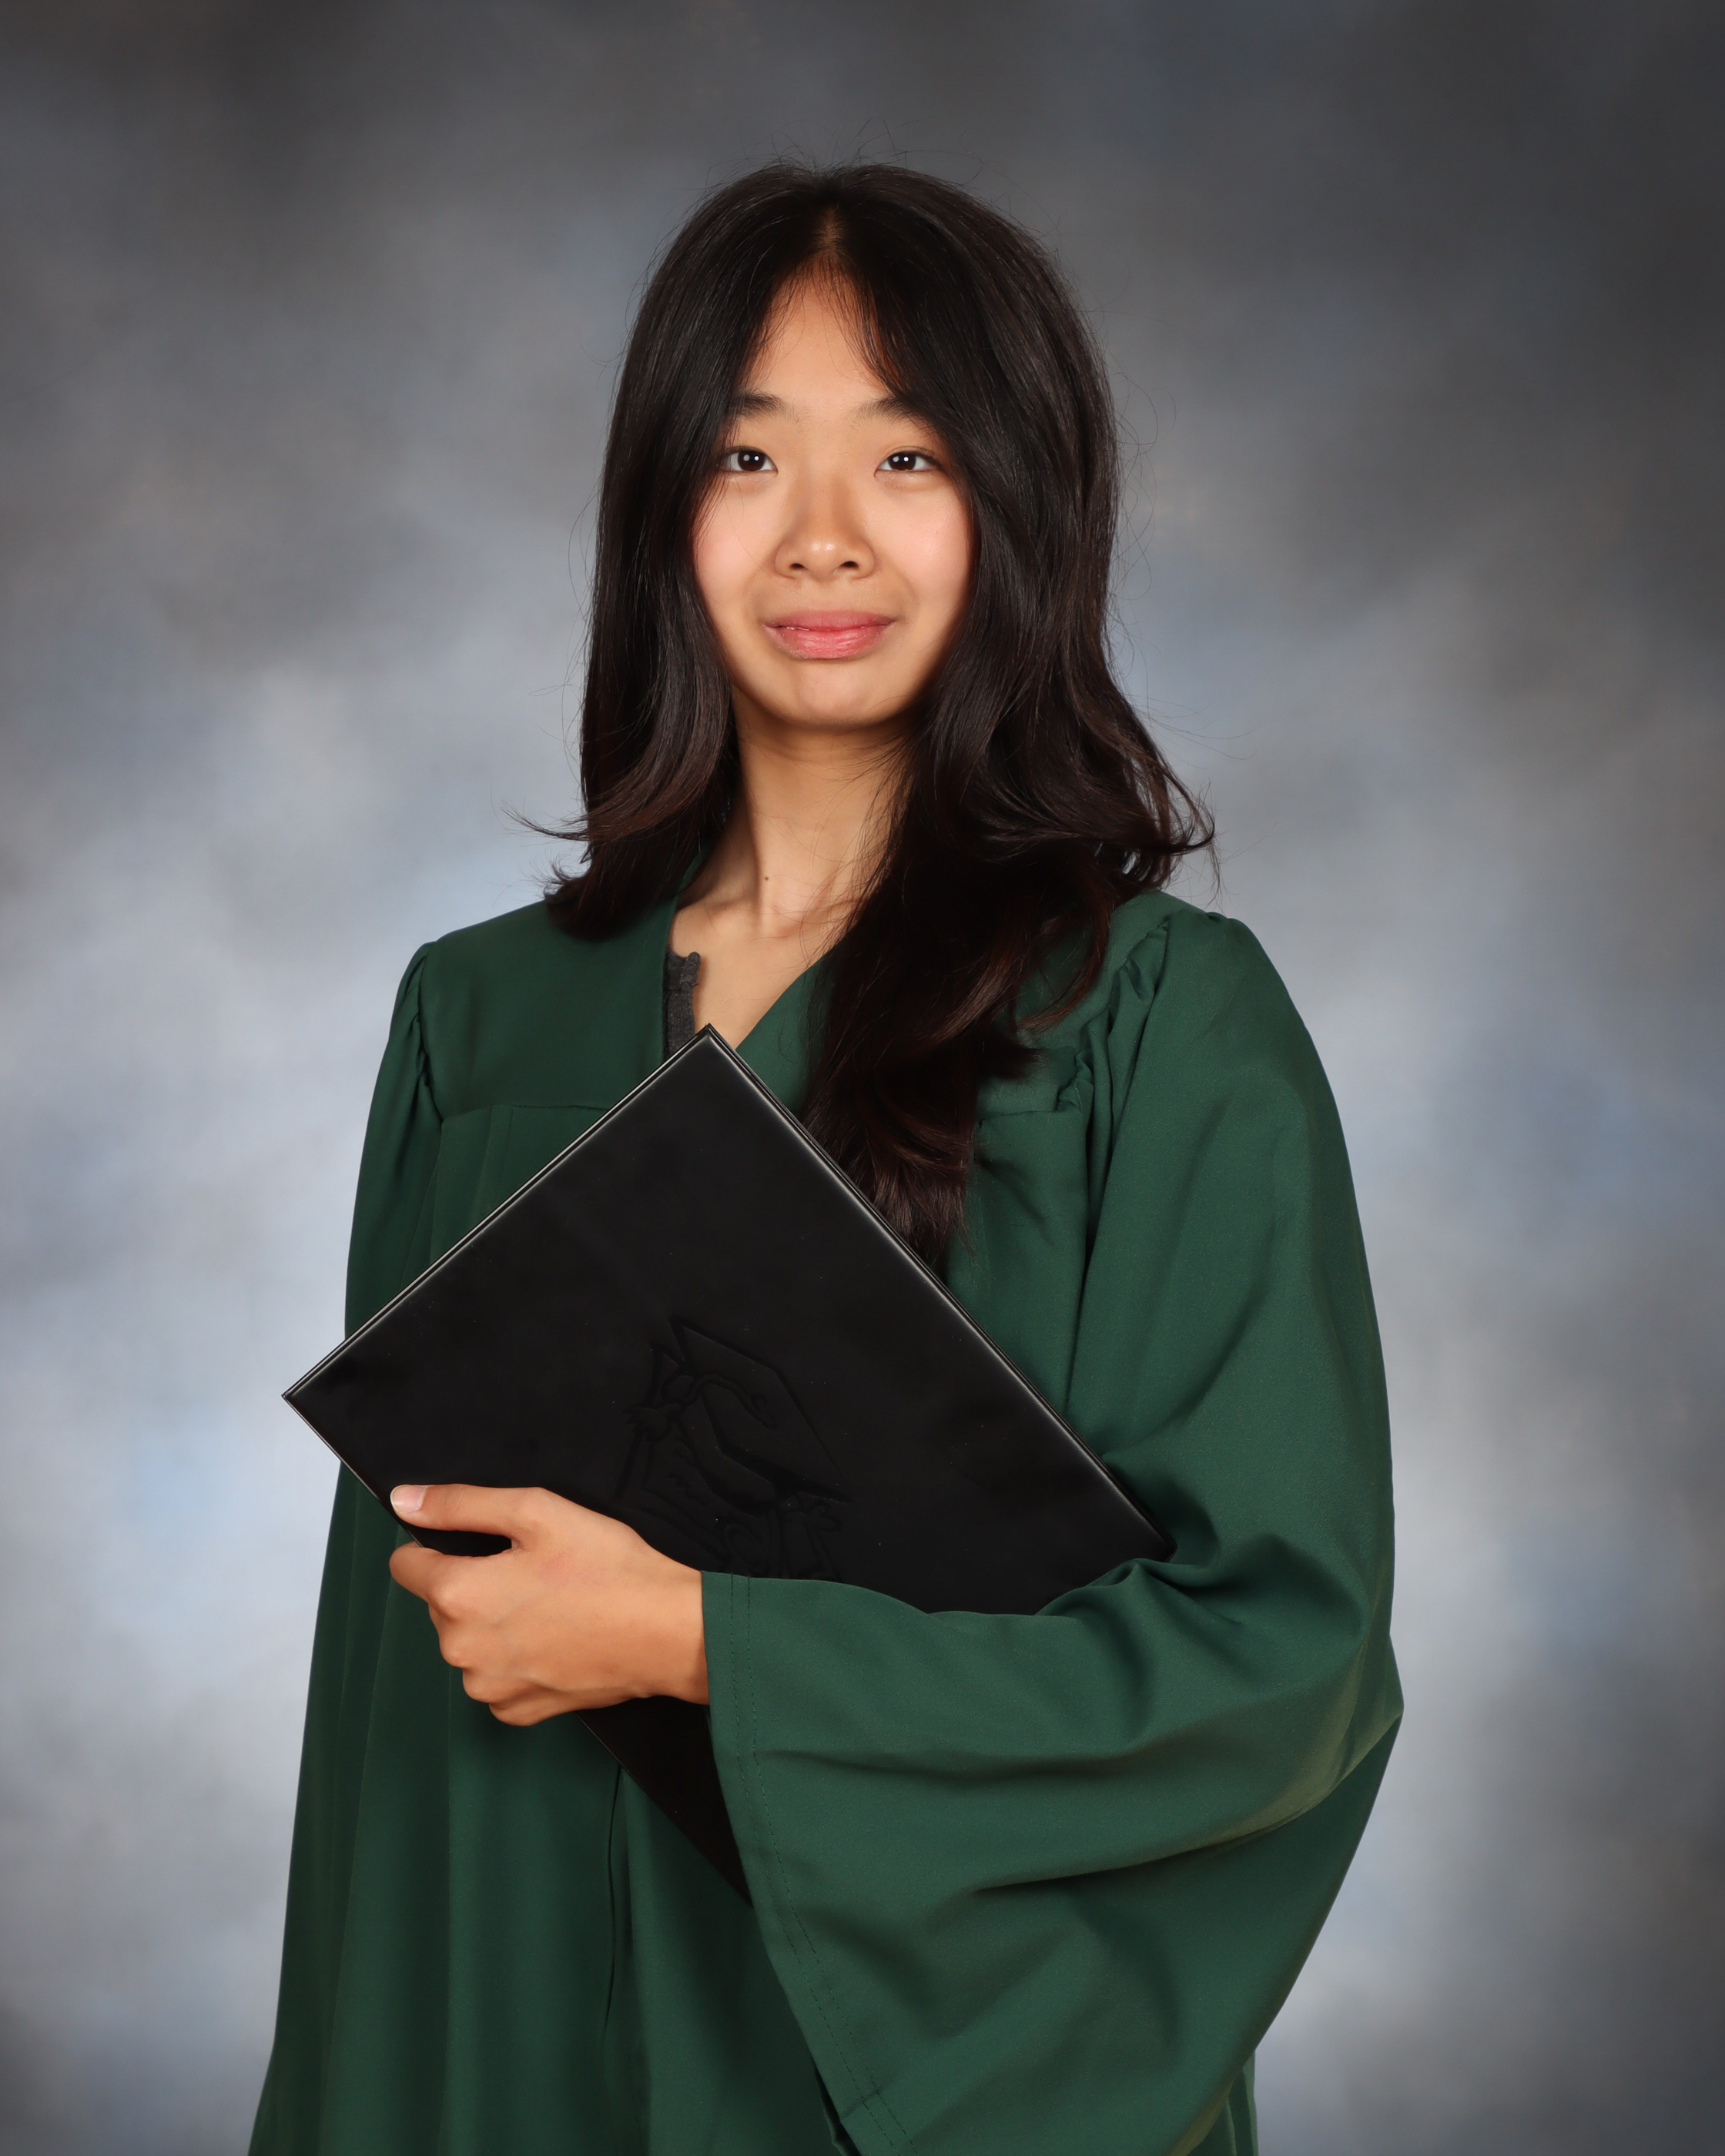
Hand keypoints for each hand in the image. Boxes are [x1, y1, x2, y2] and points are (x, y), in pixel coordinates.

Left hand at [386, 1485, 707, 1723]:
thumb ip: (461, 1504)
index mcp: (458, 1595)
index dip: (440, 1545)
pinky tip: (554, 1639)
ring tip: (550, 1605)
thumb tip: (403, 1500)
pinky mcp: (516, 1711)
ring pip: (467, 1640)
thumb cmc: (606, 1566)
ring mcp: (487, 1687)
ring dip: (492, 1623)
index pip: (405, 1565)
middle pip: (441, 1603)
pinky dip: (514, 1658)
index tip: (486, 1544)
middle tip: (534, 1570)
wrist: (666, 1634)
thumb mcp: (536, 1511)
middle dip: (474, 1583)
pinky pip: (494, 1676)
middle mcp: (459, 1649)